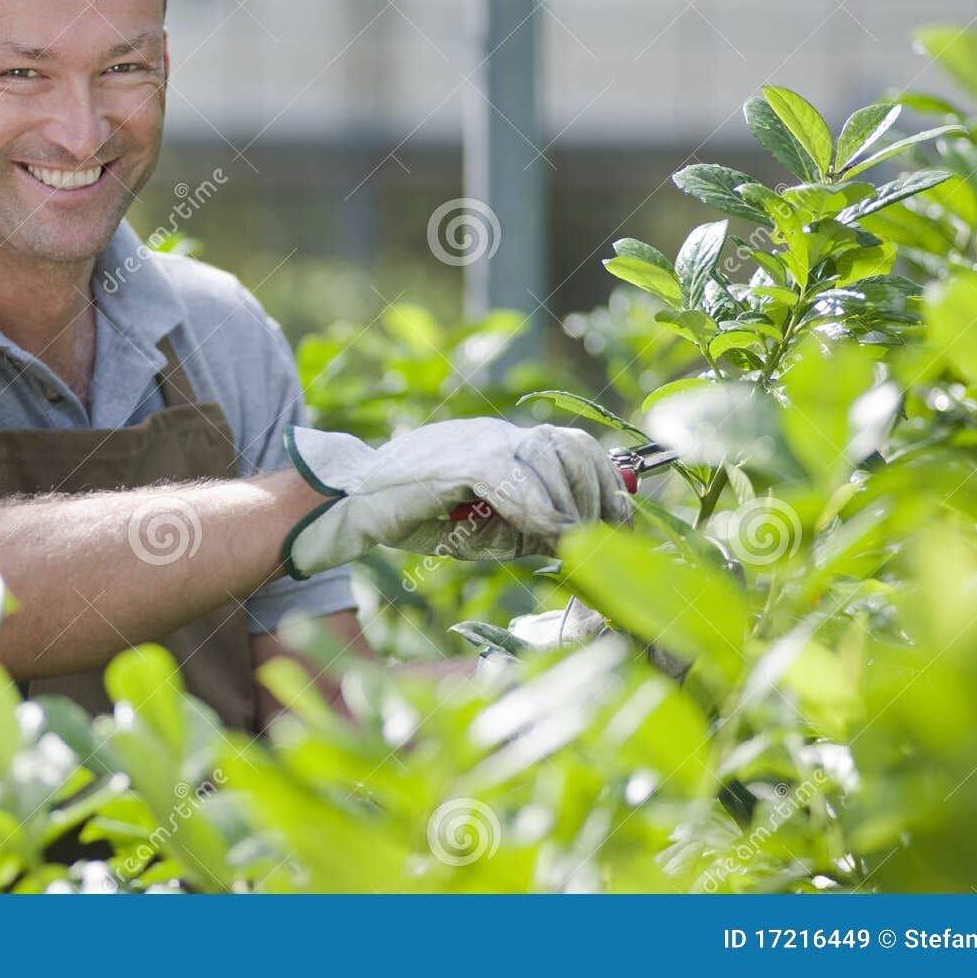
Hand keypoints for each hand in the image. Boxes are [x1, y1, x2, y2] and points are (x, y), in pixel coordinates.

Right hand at [281, 418, 631, 578]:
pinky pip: (507, 478)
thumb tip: (579, 541)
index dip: (607, 482)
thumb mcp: (486, 531)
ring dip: (568, 504)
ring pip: (545, 458)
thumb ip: (530, 531)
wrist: (352, 505)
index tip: (624, 522)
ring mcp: (474, 443)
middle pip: (569, 446)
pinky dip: (534, 508)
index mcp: (507, 446)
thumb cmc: (417, 519)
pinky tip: (546, 533)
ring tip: (570, 542)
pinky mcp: (453, 461)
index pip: (573, 446)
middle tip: (604, 536)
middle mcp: (496, 436)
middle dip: (597, 494)